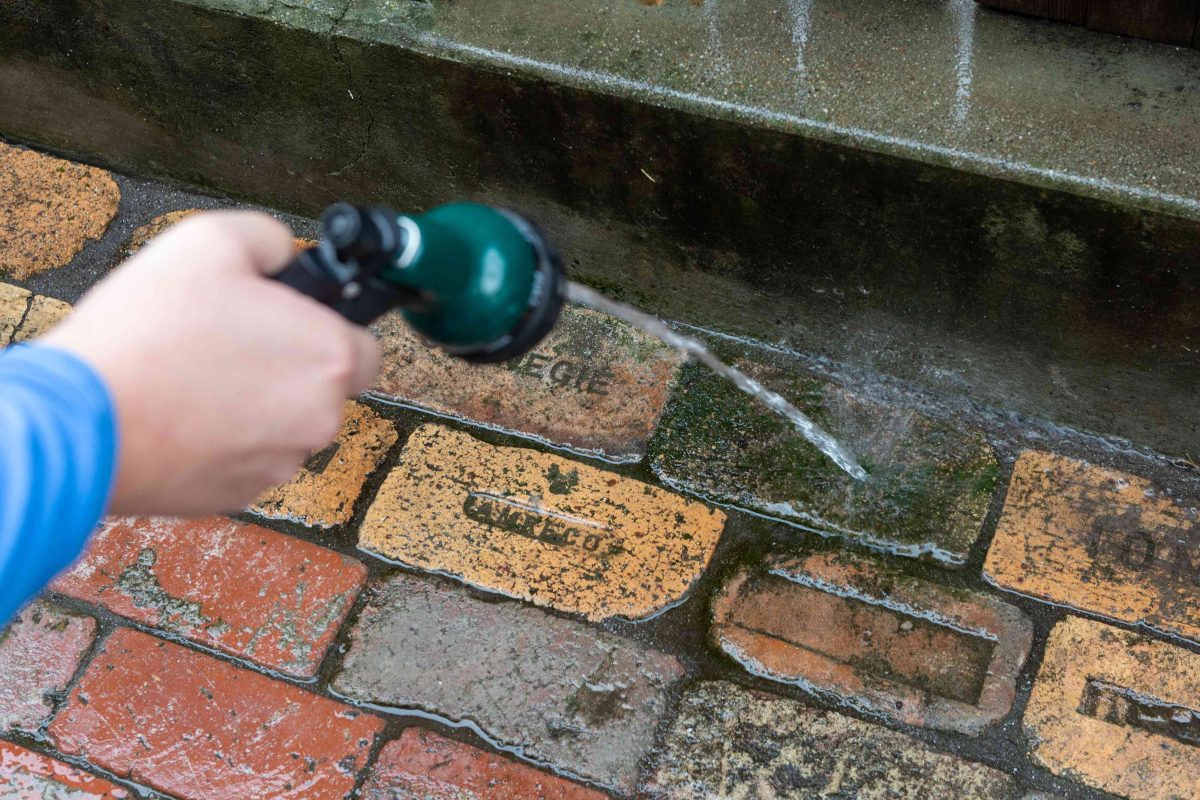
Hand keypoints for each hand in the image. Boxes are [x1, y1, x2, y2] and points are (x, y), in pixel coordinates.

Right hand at [42, 211, 380, 514]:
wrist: (79, 422)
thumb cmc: (146, 331)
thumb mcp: (211, 241)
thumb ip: (270, 239)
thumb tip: (286, 256)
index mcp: (330, 358)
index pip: (367, 346)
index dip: (330, 326)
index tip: (291, 320)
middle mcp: (319, 419)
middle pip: (323, 386)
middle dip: (287, 364)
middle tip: (226, 340)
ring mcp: (280, 463)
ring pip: (284, 424)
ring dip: (254, 403)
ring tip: (189, 375)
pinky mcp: (239, 494)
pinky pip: (245, 456)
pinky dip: (222, 438)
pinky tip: (176, 412)